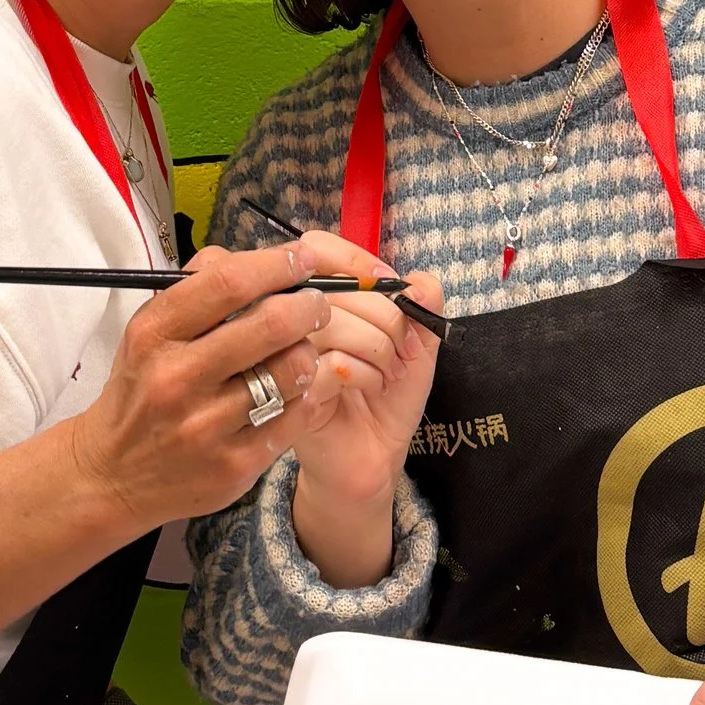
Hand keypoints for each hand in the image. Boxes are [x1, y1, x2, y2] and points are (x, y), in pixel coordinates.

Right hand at [66, 238, 352, 536]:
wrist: (112, 475)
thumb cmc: (141, 389)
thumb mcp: (148, 331)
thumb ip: (196, 288)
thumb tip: (254, 257)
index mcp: (153, 334)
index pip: (228, 283)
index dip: (276, 264)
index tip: (302, 258)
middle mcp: (176, 378)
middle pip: (271, 324)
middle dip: (309, 305)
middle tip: (318, 304)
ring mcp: (206, 426)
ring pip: (291, 371)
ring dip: (309, 351)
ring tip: (304, 348)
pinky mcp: (234, 465)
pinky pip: (295, 416)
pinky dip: (306, 395)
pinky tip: (297, 388)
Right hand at [284, 246, 444, 588]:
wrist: (374, 456)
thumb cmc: (386, 395)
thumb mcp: (416, 344)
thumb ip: (423, 304)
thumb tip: (418, 280)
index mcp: (316, 296)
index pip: (317, 248)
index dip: (356, 261)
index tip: (390, 287)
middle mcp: (288, 318)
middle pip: (336, 287)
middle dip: (387, 321)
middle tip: (400, 354)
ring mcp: (281, 354)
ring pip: (334, 323)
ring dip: (378, 351)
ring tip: (383, 375)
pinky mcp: (285, 391)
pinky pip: (332, 363)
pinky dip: (365, 376)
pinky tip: (366, 390)